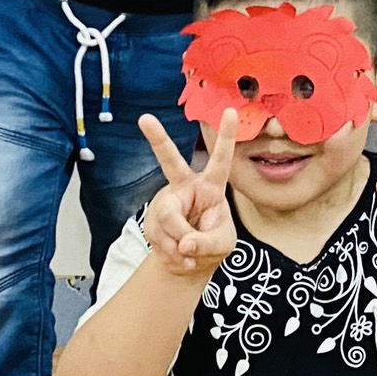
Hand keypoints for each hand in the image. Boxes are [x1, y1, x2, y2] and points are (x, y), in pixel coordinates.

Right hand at [137, 110, 238, 276]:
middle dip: (158, 139)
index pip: (220, 160)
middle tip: (145, 118)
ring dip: (180, 242)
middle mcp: (185, 188)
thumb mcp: (222, 245)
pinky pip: (160, 235)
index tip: (232, 110)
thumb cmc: (212, 245)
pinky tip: (178, 257)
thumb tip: (184, 242)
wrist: (187, 265)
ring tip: (188, 254)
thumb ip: (208, 243)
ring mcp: (166, 202)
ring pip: (169, 217)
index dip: (227, 136)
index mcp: (210, 187)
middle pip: (170, 163)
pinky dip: (171, 253)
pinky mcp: (152, 219)